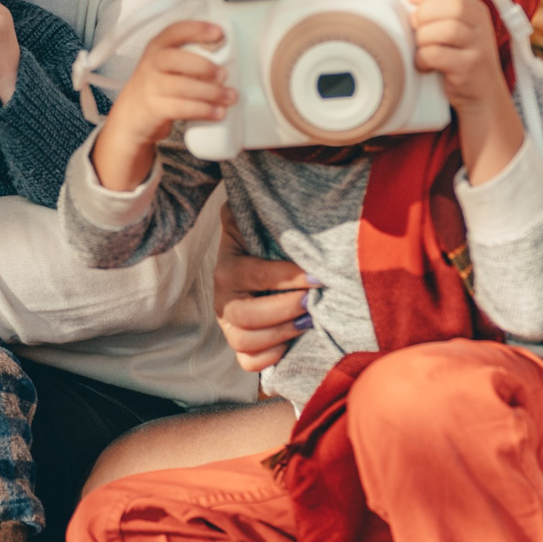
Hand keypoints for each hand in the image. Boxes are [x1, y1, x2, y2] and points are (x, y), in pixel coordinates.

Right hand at [94, 21, 232, 191]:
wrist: (132, 116)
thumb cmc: (158, 87)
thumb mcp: (167, 65)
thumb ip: (190, 58)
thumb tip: (228, 61)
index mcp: (158, 47)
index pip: (175, 31)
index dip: (197, 29)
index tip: (219, 33)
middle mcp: (152, 64)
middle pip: (177, 59)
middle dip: (205, 66)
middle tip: (224, 75)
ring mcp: (150, 87)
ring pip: (182, 86)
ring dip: (210, 92)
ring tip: (228, 97)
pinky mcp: (154, 109)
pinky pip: (181, 108)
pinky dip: (203, 110)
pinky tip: (217, 112)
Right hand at [215, 204, 313, 373]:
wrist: (256, 262)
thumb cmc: (265, 241)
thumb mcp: (257, 219)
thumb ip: (261, 206)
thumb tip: (268, 176)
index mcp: (227, 268)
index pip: (254, 276)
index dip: (288, 278)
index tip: (319, 277)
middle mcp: (223, 300)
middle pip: (245, 316)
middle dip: (284, 310)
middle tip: (314, 301)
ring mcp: (229, 327)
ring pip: (245, 342)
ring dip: (282, 334)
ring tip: (309, 321)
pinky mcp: (240, 347)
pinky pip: (247, 364)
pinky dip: (270, 358)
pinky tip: (292, 343)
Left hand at [407, 0, 521, 182]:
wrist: (482, 97)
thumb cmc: (462, 60)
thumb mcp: (459, 32)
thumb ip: (442, 14)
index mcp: (478, 12)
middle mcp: (481, 27)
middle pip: (449, 8)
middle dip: (424, 15)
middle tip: (416, 28)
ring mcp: (478, 47)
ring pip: (443, 30)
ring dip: (424, 39)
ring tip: (422, 49)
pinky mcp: (469, 67)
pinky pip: (436, 54)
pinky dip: (424, 59)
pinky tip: (425, 65)